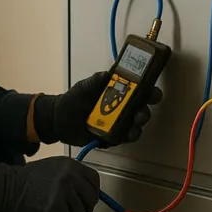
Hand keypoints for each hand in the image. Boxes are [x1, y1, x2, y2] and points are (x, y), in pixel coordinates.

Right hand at [0, 157, 100, 211]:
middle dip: (84, 210)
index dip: (93, 193)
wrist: (8, 187)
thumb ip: (70, 177)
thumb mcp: (53, 169)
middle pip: (91, 199)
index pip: (94, 180)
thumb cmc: (26, 180)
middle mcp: (70, 176)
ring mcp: (63, 191)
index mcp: (71, 165)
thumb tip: (85, 193)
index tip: (86, 201)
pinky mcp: (55, 207)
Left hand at [33, 71, 162, 146]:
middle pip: (141, 109)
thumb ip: (95, 80)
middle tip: (141, 113)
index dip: (149, 91)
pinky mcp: (113, 136)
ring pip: (135, 125)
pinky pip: (125, 137)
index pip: (139, 91)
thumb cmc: (74, 99)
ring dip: (138, 125)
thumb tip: (107, 75)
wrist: (58, 119)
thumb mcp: (84, 86)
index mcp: (118, 93)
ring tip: (134, 126)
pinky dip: (128, 136)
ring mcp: (118, 123)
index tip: (153, 93)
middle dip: (145, 111)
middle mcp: (122, 108)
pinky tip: (127, 135)